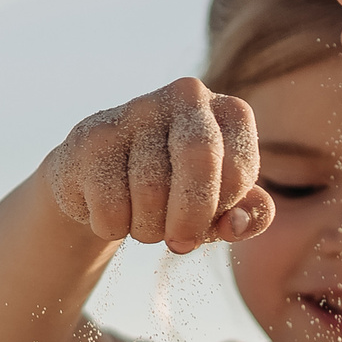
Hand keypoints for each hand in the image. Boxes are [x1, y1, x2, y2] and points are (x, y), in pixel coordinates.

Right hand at [41, 78, 274, 252]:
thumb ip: (248, 215)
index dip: (223, 211)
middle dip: (191, 216)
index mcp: (228, 112)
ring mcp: (135, 111)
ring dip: (148, 228)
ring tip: (143, 225)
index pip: (238, 169)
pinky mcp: (92, 136)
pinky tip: (112, 216)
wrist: (102, 179)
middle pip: (197, 156)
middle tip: (180, 245)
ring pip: (150, 188)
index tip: (210, 225)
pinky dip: (113, 227)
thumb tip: (236, 224)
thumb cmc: (177, 192)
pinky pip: (109, 202)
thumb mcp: (221, 205)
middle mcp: (186, 96)